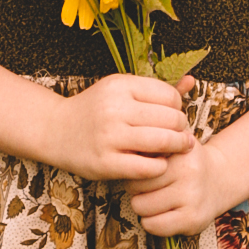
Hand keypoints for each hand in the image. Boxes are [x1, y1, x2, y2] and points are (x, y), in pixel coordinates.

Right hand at [53, 73, 192, 182]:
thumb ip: (155, 88)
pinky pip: (149, 167)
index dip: (178, 108)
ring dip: (176, 147)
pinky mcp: (105, 163)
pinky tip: (157, 163)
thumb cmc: (95, 110)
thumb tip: (192, 81)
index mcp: (120, 85)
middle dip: (181, 129)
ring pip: (163, 142)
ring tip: (174, 149)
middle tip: (178, 136)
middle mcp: (114, 108)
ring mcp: (109, 136)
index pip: (170, 97)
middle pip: (171, 119)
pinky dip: (160, 166)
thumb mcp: (121, 90)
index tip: (171, 117)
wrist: (55, 130)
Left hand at [130, 136, 220, 238]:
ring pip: (141, 207)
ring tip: (155, 198)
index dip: (135, 168)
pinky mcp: (192, 220)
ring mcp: (192, 198)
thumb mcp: (172, 141)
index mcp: (181, 151)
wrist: (219, 180)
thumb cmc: (185, 160)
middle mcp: (189, 174)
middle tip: (148, 186)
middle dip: (136, 188)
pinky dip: (151, 222)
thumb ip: (149, 141)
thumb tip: (122, 151)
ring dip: (143, 206)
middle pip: (135, 186)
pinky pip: (154, 226)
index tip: (143, 168)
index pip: (137, 163)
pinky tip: (161, 213)